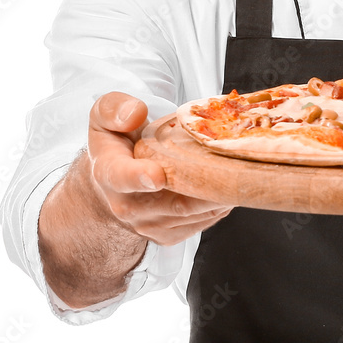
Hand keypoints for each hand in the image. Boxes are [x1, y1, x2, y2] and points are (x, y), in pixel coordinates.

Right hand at [86, 91, 232, 245]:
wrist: (113, 178)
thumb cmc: (115, 141)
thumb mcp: (105, 113)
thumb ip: (115, 108)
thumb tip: (135, 114)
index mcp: (110, 171)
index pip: (121, 176)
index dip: (139, 177)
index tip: (157, 175)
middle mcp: (126, 205)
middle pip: (172, 202)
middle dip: (206, 187)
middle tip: (232, 168)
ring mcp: (147, 224)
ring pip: (191, 214)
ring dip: (218, 196)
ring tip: (237, 171)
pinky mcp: (166, 234)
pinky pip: (199, 223)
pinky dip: (218, 206)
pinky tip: (227, 185)